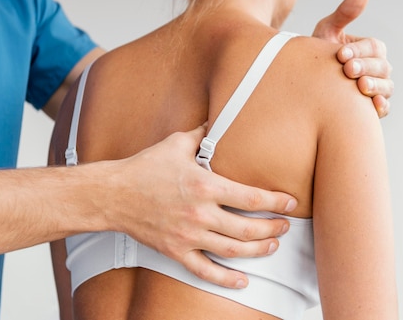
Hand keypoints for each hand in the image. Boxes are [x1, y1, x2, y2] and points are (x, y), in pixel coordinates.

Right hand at [108, 125, 297, 288]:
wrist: (113, 194)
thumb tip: (218, 122)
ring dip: (258, 250)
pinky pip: (205, 271)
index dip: (275, 202)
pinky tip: (242, 280)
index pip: (250, 197)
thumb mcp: (176, 144)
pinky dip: (226, 279)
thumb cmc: (144, 167)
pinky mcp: (176, 251)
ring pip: (233, 250)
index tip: (289, 203)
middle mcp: (200, 214)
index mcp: (204, 186)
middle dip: (272, 229)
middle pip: (248, 228)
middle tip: (284, 227)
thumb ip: (202, 134)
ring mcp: (188, 236)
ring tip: (271, 246)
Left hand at [312, 0, 393, 117]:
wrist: (306, 82)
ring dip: (375, 86)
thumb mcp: (328, 31)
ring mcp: (377, 88)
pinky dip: (381, 107)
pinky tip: (372, 106)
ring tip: (360, 86)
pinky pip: (384, 108)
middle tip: (347, 70)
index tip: (341, 54)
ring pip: (387, 87)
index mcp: (370, 49)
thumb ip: (344, 13)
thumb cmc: (319, 53)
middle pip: (382, 67)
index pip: (373, 48)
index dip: (360, 50)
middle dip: (365, 67)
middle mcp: (378, 68)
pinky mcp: (371, 108)